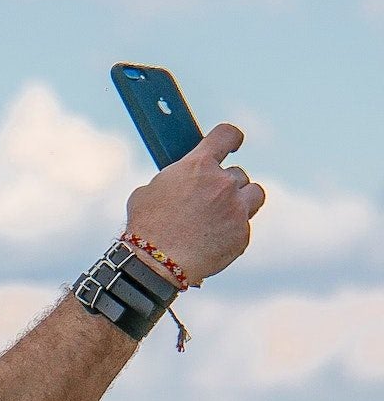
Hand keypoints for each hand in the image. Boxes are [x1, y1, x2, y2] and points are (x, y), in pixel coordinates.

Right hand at [124, 123, 265, 286]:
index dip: (231, 138)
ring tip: (222, 216)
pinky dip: (233, 233)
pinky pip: (244, 228)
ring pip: (254, 195)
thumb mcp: (149, 191)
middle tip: (210, 199)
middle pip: (238, 174)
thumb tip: (178, 181)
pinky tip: (213, 242)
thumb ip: (173, 179)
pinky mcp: (242, 236)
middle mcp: (223, 183)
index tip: (234, 143)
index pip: (227, 135)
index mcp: (199, 165)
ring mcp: (236, 210)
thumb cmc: (145, 228)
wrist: (155, 265)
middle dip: (226, 185)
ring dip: (242, 201)